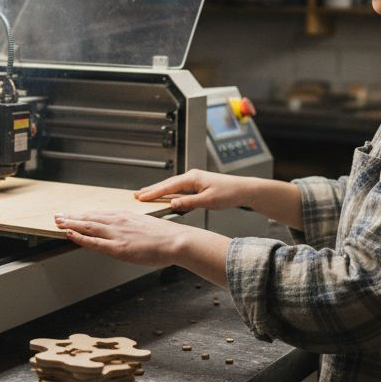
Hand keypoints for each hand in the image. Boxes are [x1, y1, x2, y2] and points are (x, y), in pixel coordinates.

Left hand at [54, 211, 228, 269]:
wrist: (177, 241)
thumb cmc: (166, 236)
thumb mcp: (146, 226)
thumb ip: (133, 228)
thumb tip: (127, 232)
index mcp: (126, 216)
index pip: (100, 214)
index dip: (84, 214)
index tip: (74, 214)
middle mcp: (118, 222)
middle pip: (90, 218)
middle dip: (72, 217)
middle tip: (58, 216)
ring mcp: (117, 234)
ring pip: (88, 226)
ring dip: (71, 223)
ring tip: (58, 222)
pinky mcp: (118, 247)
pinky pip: (94, 242)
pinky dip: (79, 237)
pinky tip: (69, 234)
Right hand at [134, 169, 250, 212]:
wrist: (244, 189)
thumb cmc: (229, 193)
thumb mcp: (208, 201)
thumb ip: (189, 202)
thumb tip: (173, 204)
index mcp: (193, 178)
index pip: (169, 186)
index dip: (154, 192)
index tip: (142, 197)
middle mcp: (192, 176)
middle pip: (167, 183)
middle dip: (152, 189)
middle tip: (136, 195)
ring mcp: (195, 180)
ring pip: (172, 186)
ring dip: (159, 190)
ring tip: (146, 195)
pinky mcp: (198, 185)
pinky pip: (179, 189)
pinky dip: (169, 192)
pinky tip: (164, 197)